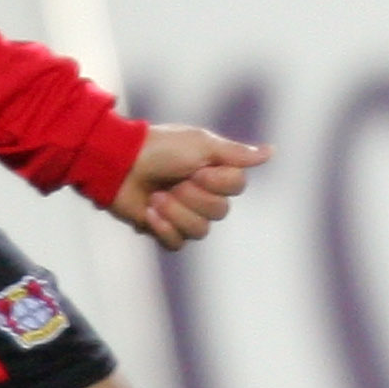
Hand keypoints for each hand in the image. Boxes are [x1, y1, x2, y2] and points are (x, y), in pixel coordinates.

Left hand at [106, 125, 271, 251]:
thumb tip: (270, 152)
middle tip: (172, 182)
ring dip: (175, 212)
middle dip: (192, 197)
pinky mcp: (164, 230)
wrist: (117, 163)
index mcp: (214, 173)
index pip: (237, 187)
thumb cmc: (159, 147)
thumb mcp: (200, 144)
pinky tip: (149, 212)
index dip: (217, 182)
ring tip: (156, 197)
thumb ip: (235, 153)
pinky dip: (162, 228)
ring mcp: (184, 214)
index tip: (196, 168)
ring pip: (200, 231)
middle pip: (219, 212)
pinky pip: (178, 244)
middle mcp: (203, 195)